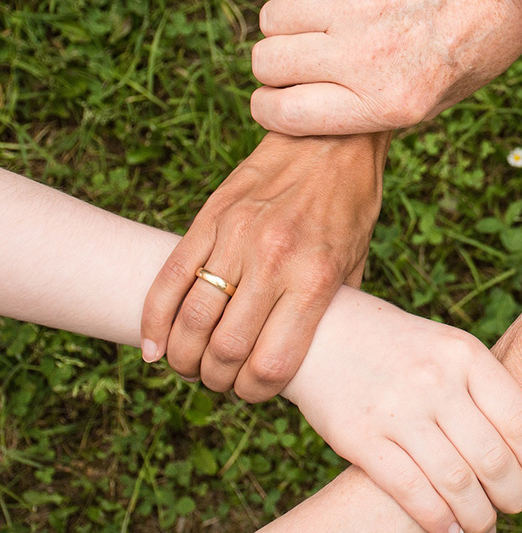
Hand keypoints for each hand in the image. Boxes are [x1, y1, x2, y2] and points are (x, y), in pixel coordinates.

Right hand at [141, 132, 385, 401]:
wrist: (331, 139)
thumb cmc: (350, 206)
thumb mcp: (357, 262)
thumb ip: (332, 310)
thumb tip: (314, 357)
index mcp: (315, 279)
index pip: (271, 363)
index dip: (256, 392)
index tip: (254, 392)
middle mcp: (273, 260)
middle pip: (225, 349)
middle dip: (217, 380)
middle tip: (220, 381)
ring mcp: (237, 237)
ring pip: (191, 319)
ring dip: (184, 357)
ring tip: (190, 365)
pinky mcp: (210, 217)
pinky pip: (170, 277)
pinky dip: (154, 320)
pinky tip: (154, 346)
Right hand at [250, 0, 521, 134]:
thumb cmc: (471, 48)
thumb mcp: (433, 103)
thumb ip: (370, 111)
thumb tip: (304, 110)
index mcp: (388, 103)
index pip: (283, 113)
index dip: (270, 108)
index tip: (276, 99)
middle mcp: (368, 55)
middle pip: (268, 62)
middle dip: (275, 66)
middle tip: (300, 59)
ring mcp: (359, 1)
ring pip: (272, 18)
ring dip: (283, 25)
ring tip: (314, 23)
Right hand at [283, 287, 521, 532]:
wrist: (323, 331)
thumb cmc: (398, 345)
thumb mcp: (447, 346)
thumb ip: (483, 386)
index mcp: (464, 354)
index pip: (519, 419)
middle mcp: (435, 380)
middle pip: (493, 458)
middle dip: (514, 495)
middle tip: (518, 508)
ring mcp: (397, 410)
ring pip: (456, 482)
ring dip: (480, 517)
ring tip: (487, 528)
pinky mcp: (360, 438)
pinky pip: (410, 490)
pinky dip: (438, 519)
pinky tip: (451, 530)